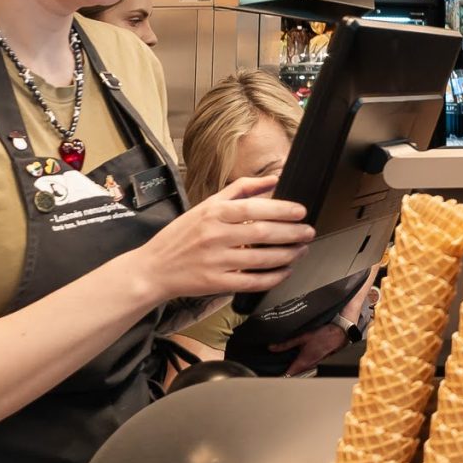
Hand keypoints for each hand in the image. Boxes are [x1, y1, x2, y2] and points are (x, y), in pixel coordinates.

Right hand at [130, 174, 311, 303]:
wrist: (153, 268)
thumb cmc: (181, 235)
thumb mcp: (206, 205)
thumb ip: (240, 189)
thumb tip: (273, 179)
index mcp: (213, 213)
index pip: (255, 208)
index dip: (282, 210)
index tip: (301, 212)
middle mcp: (215, 235)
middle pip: (263, 233)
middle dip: (292, 233)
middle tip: (309, 232)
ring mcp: (216, 261)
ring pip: (262, 259)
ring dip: (288, 255)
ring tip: (301, 250)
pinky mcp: (217, 283)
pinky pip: (253, 281)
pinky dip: (273, 277)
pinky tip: (285, 271)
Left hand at [277, 321, 350, 376]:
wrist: (339, 334)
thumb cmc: (324, 335)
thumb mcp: (302, 337)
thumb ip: (286, 344)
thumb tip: (272, 347)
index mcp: (303, 361)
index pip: (288, 375)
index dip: (279, 376)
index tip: (272, 374)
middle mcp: (309, 366)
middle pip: (294, 374)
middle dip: (284, 372)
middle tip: (275, 369)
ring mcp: (314, 365)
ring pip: (300, 371)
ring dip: (293, 369)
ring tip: (284, 364)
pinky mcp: (317, 362)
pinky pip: (306, 367)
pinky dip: (300, 365)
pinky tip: (297, 359)